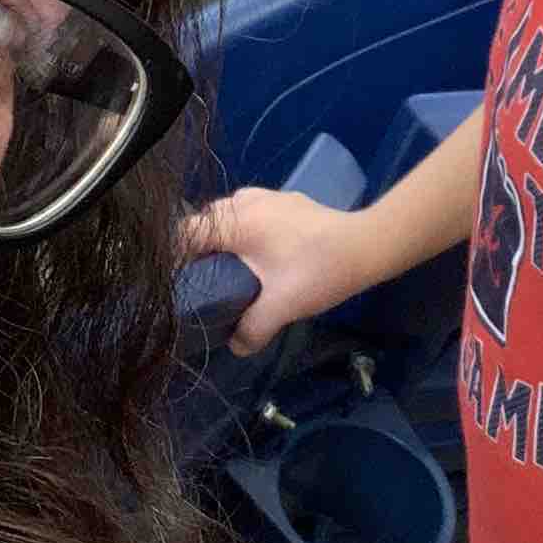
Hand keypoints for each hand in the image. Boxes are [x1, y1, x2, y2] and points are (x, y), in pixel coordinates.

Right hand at [177, 187, 375, 356]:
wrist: (367, 245)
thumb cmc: (319, 270)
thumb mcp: (281, 306)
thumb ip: (251, 328)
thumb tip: (236, 346)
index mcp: (235, 220)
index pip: (184, 233)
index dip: (175, 259)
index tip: (179, 285)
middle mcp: (245, 201)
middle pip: (204, 224)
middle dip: (199, 252)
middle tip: (202, 284)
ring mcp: (268, 196)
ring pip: (229, 216)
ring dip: (224, 240)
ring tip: (229, 272)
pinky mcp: (286, 202)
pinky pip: (250, 214)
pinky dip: (245, 233)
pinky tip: (259, 258)